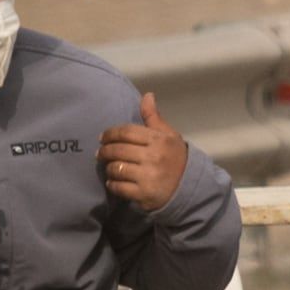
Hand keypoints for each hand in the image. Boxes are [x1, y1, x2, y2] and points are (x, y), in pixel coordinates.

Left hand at [99, 92, 186, 211]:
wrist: (188, 187)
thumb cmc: (175, 157)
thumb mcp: (169, 135)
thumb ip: (154, 117)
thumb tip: (147, 95)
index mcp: (159, 140)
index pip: (126, 132)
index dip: (110, 133)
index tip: (103, 137)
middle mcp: (154, 157)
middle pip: (117, 150)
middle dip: (104, 151)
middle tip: (100, 153)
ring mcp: (148, 176)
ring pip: (115, 168)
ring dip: (109, 167)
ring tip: (111, 167)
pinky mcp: (143, 194)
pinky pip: (118, 186)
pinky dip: (112, 183)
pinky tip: (115, 181)